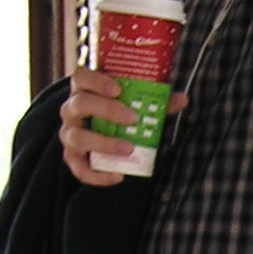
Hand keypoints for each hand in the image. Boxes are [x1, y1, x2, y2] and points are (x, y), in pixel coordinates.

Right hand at [59, 66, 188, 185]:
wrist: (99, 137)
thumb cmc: (118, 114)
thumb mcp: (134, 105)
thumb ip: (155, 101)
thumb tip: (183, 99)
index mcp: (85, 89)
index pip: (80, 77)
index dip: (96, 81)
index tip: (118, 89)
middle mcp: (71, 110)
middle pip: (80, 104)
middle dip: (107, 111)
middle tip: (134, 118)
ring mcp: (69, 134)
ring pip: (78, 137)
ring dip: (104, 144)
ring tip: (129, 149)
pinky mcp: (72, 158)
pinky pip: (79, 169)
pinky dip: (98, 175)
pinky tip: (118, 176)